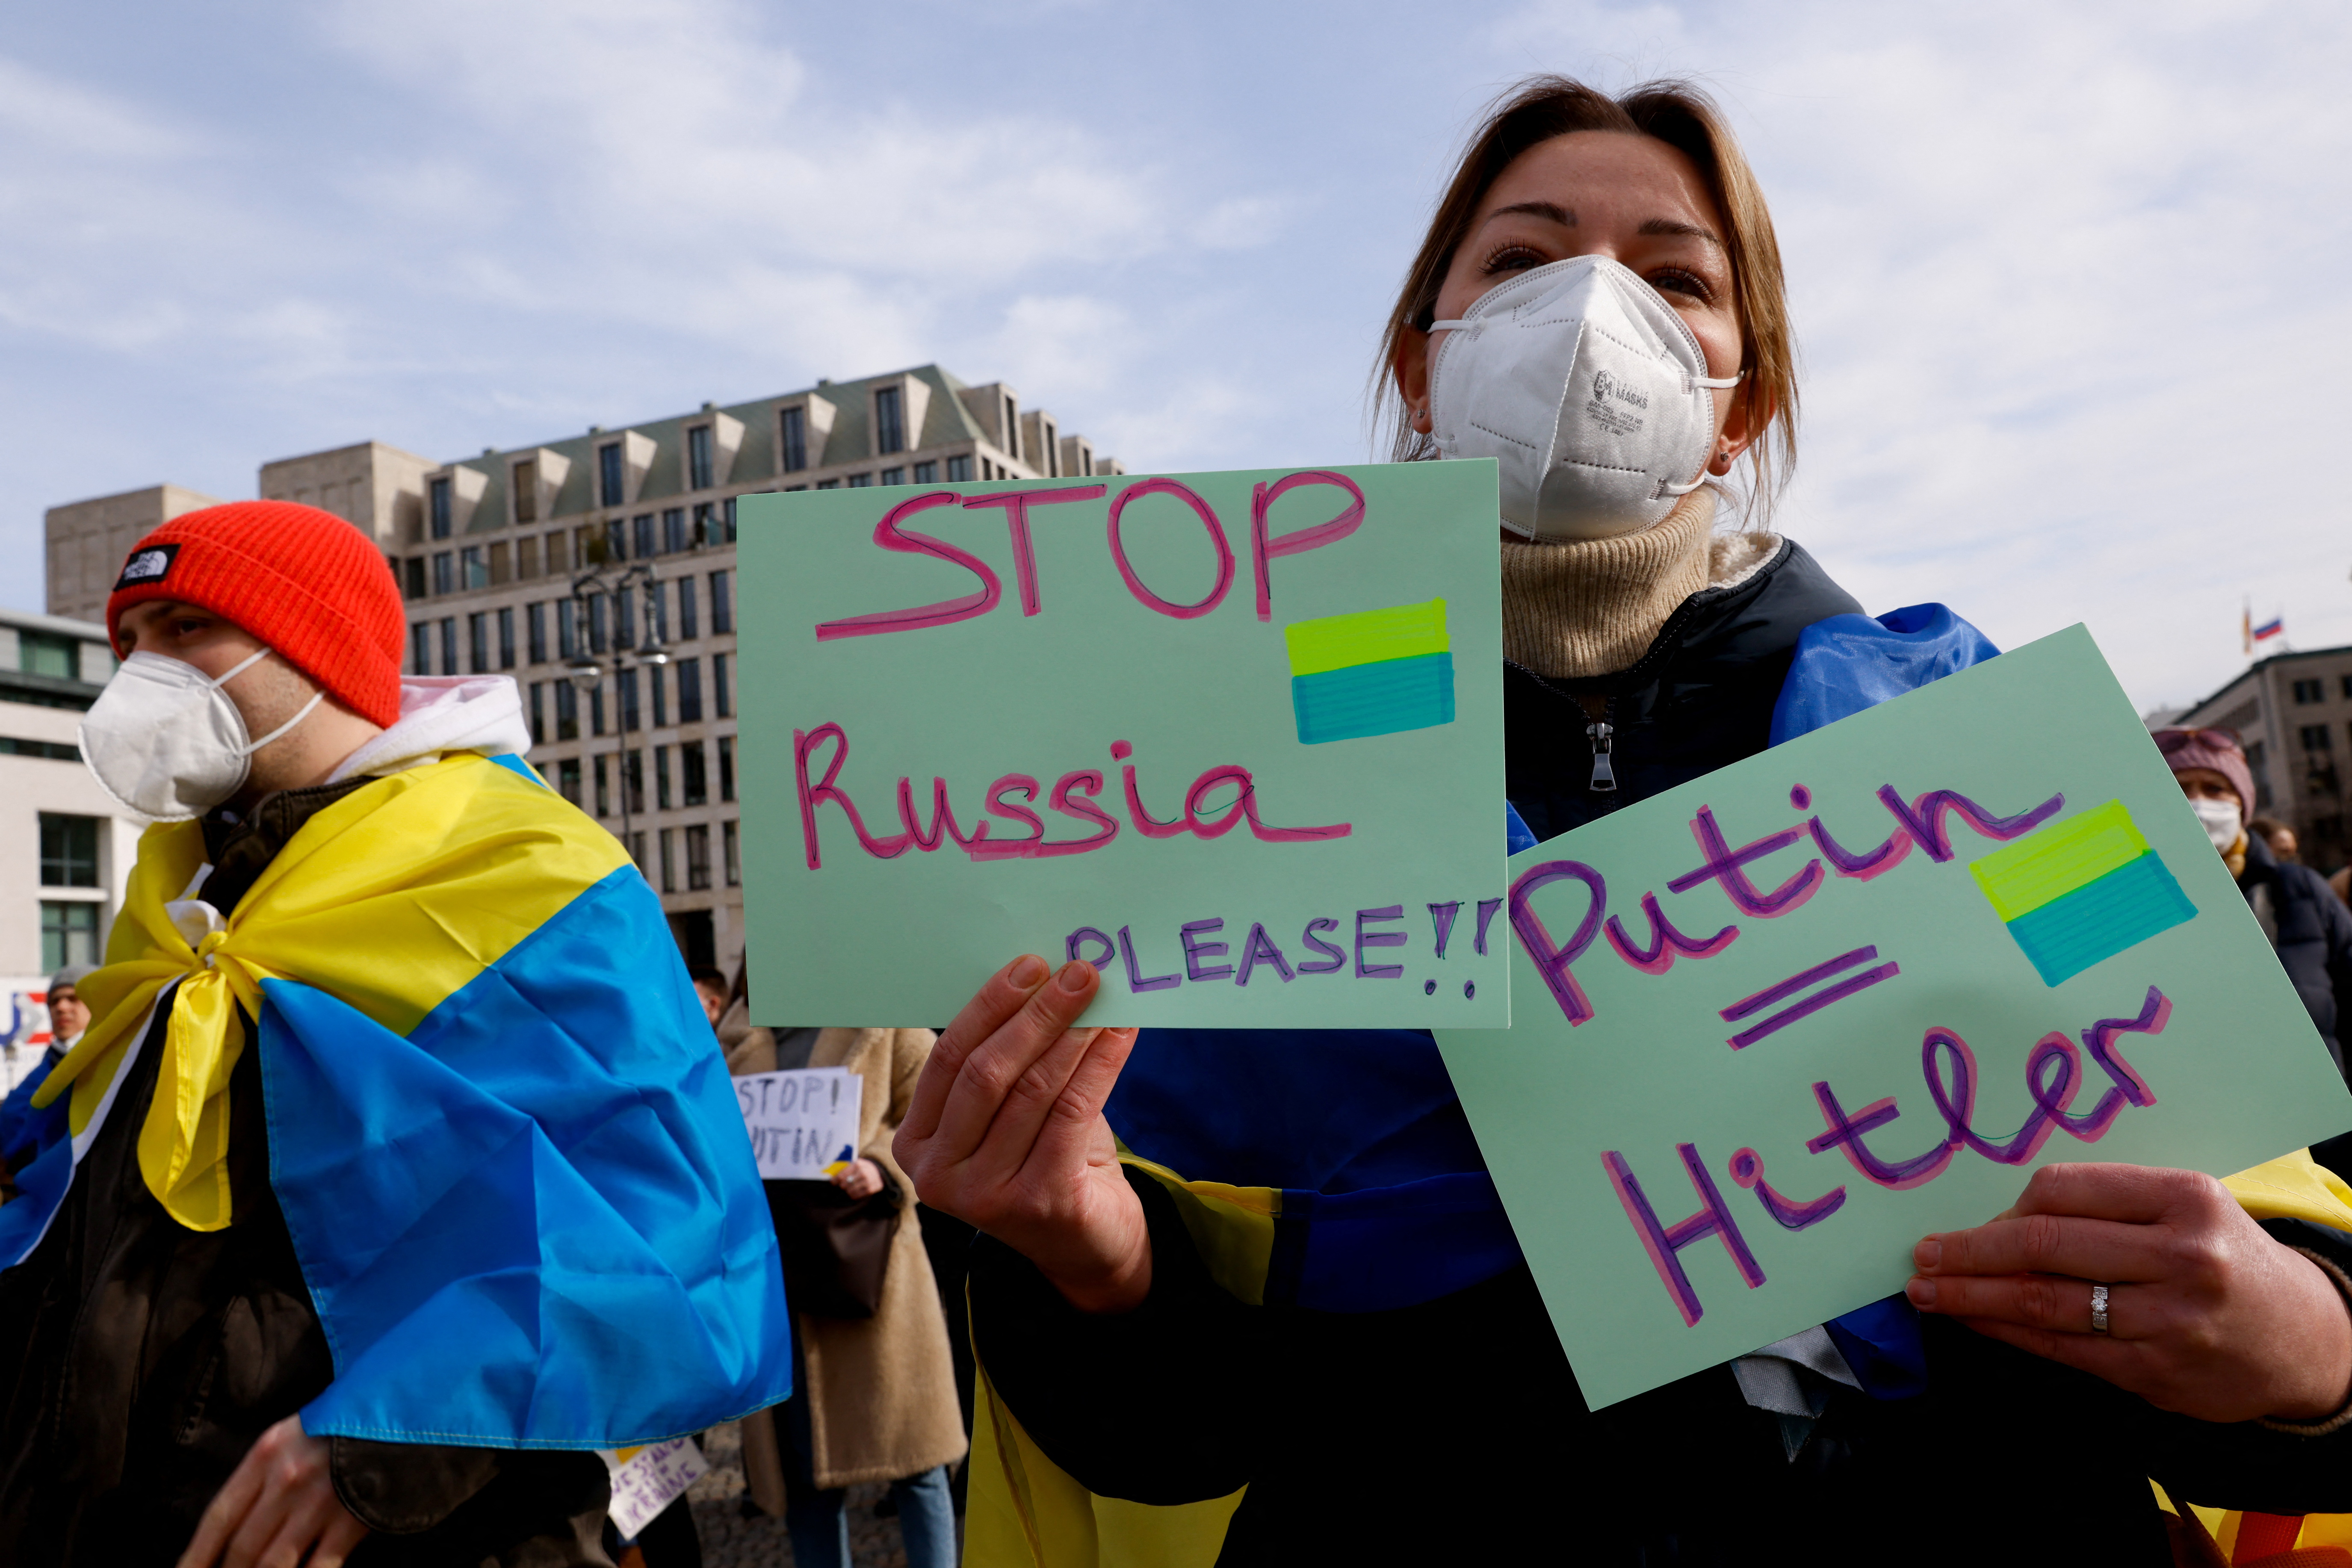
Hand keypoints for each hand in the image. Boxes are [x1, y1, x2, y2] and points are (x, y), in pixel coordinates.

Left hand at [177, 1414, 369, 1567]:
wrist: (404, 1410)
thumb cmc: (342, 1423)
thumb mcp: (292, 1434)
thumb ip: (264, 1473)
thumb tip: (237, 1525)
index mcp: (266, 1455)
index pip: (219, 1517)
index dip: (197, 1555)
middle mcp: (287, 1481)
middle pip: (242, 1548)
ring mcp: (321, 1503)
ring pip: (274, 1563)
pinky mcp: (353, 1520)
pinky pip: (319, 1567)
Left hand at [831, 1156, 884, 1199]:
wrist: (879, 1171)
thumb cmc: (863, 1168)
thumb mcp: (856, 1164)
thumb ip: (845, 1169)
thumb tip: (832, 1178)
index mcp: (857, 1164)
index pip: (842, 1175)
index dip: (835, 1180)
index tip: (832, 1183)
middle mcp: (863, 1172)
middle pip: (845, 1184)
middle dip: (842, 1186)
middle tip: (842, 1186)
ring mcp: (868, 1181)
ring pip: (850, 1190)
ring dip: (848, 1191)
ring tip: (848, 1189)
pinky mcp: (871, 1189)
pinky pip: (857, 1195)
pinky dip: (853, 1195)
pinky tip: (853, 1193)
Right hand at [894, 956, 1149, 1312]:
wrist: (1085, 1243)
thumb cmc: (1044, 1159)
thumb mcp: (1010, 1112)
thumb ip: (1009, 1060)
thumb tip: (1043, 977)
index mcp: (918, 1142)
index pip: (949, 1059)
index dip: (990, 1006)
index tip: (1031, 965)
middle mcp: (939, 1175)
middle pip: (987, 1072)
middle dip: (1035, 1014)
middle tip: (1076, 973)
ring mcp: (985, 1196)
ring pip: (1032, 1091)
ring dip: (1073, 1035)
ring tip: (1103, 998)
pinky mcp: (1038, 1203)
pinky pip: (1072, 1114)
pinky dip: (1099, 1065)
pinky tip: (1119, 1036)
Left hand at [1906, 1162, 2351, 1422]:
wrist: (2304, 1338)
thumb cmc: (2225, 1259)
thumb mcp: (2183, 1208)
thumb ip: (2106, 1204)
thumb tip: (2001, 1215)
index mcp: (2183, 1198)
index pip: (2063, 1189)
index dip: (2004, 1206)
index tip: (1968, 1216)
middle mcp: (2180, 1256)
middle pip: (2044, 1245)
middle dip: (1969, 1251)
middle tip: (1921, 1254)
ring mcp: (2167, 1318)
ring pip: (2043, 1301)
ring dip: (1971, 1294)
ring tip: (1927, 1289)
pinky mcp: (2155, 1370)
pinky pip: (2060, 1346)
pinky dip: (2005, 1330)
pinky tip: (1973, 1318)